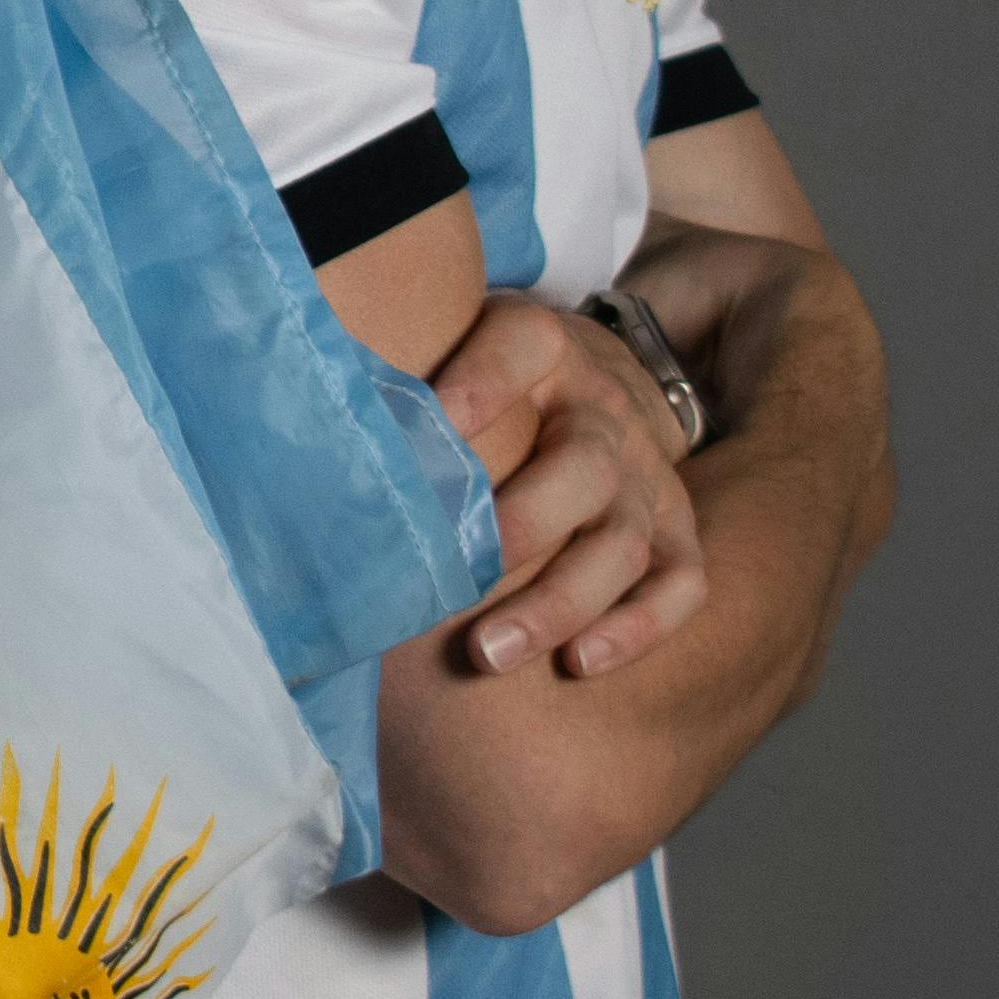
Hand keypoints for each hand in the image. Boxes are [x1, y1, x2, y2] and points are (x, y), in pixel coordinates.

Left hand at [428, 292, 707, 682]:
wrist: (598, 376)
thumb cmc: (492, 371)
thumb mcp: (455, 335)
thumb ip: (405, 358)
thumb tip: (317, 402)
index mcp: (546, 350)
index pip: (523, 345)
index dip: (482, 381)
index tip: (432, 421)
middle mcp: (604, 414)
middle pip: (583, 468)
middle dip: (522, 528)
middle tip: (453, 578)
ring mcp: (647, 476)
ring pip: (624, 543)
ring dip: (561, 603)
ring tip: (490, 652)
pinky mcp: (676, 530)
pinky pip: (680, 583)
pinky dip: (638, 627)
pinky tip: (580, 664)